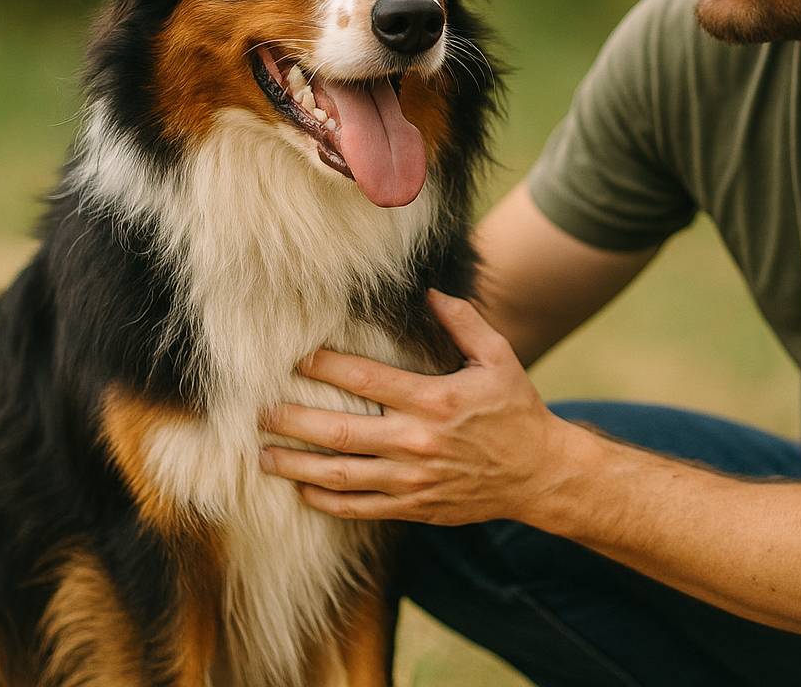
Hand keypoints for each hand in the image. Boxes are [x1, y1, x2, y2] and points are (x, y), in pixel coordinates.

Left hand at [259, 289, 577, 524]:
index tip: (295, 357)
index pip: (365, 379)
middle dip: (292, 421)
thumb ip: (463, 322)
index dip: (324, 365)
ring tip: (264, 455)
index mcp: (434, 400)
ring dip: (295, 466)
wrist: (540, 474)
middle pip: (338, 432)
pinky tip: (302, 490)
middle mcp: (417, 442)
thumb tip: (429, 291)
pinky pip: (358, 508)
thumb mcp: (498, 357)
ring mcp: (412, 480)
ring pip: (339, 476)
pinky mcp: (413, 508)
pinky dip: (325, 501)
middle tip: (260, 413)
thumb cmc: (516, 411)